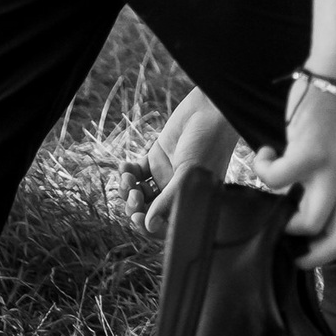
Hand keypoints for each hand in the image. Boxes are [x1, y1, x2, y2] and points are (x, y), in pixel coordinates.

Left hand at [130, 88, 240, 234]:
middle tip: (133, 195)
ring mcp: (165, 174)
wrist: (211, 110)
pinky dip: (127, 172)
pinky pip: (136, 172)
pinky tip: (125, 166)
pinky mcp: (157, 157)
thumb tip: (149, 226)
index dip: (149, 225)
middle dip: (135, 206)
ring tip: (127, 178)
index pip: (166, 223)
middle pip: (147, 209)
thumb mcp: (189, 175)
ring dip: (127, 188)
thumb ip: (167, 200)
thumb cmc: (210, 142)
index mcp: (190, 199)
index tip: (137, 218)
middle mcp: (177, 190)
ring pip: (138, 192)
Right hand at [254, 80, 335, 269]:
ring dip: (281, 216)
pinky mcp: (310, 154)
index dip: (320, 251)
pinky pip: (276, 179)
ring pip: (309, 222)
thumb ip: (325, 187)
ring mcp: (331, 171)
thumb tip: (294, 210)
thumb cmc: (333, 120)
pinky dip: (262, 168)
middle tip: (283, 245)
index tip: (299, 252)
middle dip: (310, 257)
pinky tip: (265, 152)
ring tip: (272, 185)